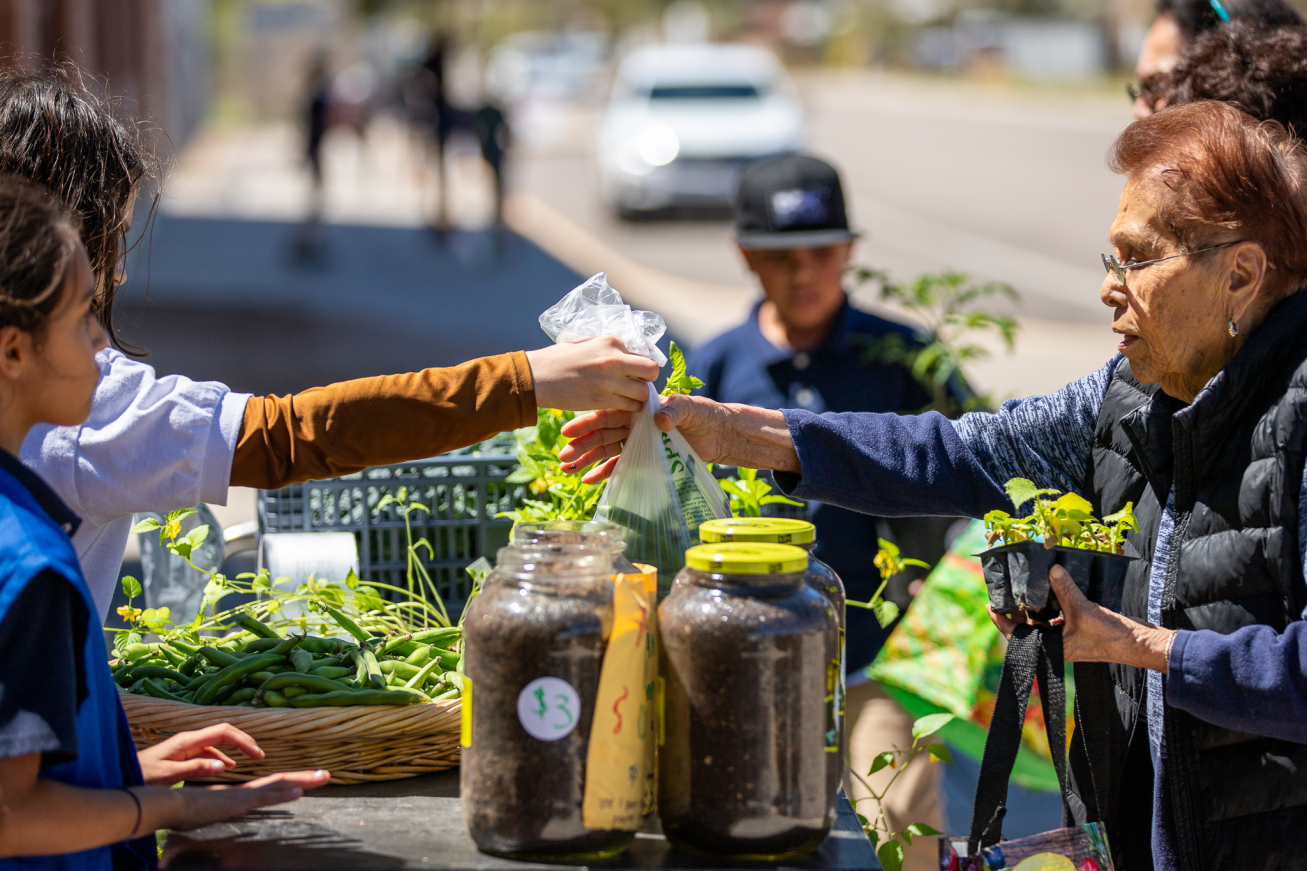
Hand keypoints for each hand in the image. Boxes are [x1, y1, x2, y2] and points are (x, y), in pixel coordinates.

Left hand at [137, 724, 264, 785]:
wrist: (122, 774)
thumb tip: (226, 767)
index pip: (224, 732)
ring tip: (250, 760)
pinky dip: (223, 758)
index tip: (257, 754)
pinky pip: (210, 752)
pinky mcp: (184, 755)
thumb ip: (196, 769)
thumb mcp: (169, 775)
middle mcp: (190, 739)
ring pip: (218, 742)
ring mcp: (187, 746)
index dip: (243, 740)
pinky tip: (228, 767)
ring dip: (236, 749)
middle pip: (224, 733)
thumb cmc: (142, 775)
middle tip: (260, 755)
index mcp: (189, 740)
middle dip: (244, 741)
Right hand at [157, 770, 331, 834]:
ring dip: (302, 781)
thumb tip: (235, 823)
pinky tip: (298, 792)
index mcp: (242, 794)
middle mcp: (245, 792)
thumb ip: (226, 814)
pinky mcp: (236, 803)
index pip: (272, 785)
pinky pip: (263, 798)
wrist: (168, 804)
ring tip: (323, 777)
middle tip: (326, 774)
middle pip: (281, 781)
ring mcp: (242, 796)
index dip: (291, 782)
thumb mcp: (213, 814)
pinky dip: (282, 794)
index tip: (309, 780)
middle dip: (305, 778)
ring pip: (278, 785)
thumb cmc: (186, 811)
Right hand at [525, 337, 659, 412]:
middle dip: (648, 379)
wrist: (536, 377)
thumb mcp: (586, 343)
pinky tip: (619, 404)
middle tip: (637, 384)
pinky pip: (629, 406)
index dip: (641, 364)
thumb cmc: (558, 358)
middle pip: (651, 372)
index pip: (643, 353)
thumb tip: (628, 352)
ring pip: (643, 393)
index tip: (634, 371)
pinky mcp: (602, 400)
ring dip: (638, 396)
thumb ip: (609, 347)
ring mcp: (609, 381)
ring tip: (627, 396)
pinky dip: (628, 407)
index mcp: (611, 341)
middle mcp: (614, 359)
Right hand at [557, 394, 735, 483]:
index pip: (608, 414)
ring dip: (587, 460)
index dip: (587, 424)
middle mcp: (634, 424)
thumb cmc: (704, 415)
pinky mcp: (645, 458)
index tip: (568, 431)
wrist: (718, 434)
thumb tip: (659, 419)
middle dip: (581, 445)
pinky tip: (587, 480)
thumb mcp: (689, 408)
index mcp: (639, 409)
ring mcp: (638, 442)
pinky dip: (604, 472)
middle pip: (602, 435)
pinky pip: (621, 466)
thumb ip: (674, 410)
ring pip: (607, 451)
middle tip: (562, 456)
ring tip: (567, 469)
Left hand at [986, 565, 1174, 671]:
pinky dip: (1050, 606)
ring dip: (1032, 608)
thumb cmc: (1109, 635)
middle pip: (1026, 628)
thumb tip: (1051, 569)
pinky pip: (1056, 618)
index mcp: (1051, 647)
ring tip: (1023, 590)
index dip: (1001, 621)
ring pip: (1040, 623)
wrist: (1136, 644)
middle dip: (1015, 612)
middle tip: (1006, 593)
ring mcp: (1066, 639)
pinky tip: (1048, 592)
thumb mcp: (1082, 609)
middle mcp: (1055, 645)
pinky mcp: (1077, 630)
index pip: (1017, 636)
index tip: (990, 606)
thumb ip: (1065, 589)